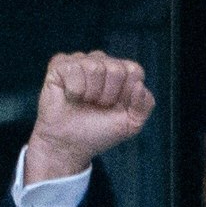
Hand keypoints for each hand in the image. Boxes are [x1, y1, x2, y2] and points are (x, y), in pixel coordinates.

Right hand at [25, 51, 155, 182]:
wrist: (69, 145)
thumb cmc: (99, 132)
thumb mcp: (131, 124)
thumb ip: (145, 105)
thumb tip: (139, 85)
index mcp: (122, 72)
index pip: (134, 70)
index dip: (126, 93)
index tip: (115, 107)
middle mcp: (102, 62)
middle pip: (116, 69)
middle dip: (108, 95)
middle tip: (97, 106)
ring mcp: (81, 61)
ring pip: (94, 67)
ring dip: (90, 94)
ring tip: (83, 102)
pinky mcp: (60, 65)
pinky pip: (73, 69)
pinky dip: (73, 90)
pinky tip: (70, 97)